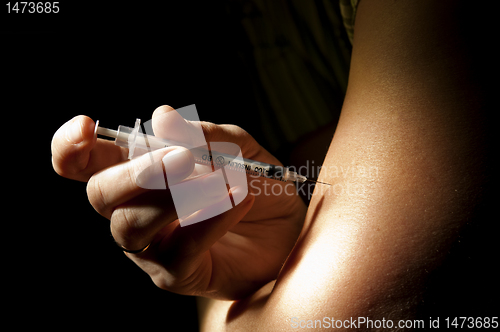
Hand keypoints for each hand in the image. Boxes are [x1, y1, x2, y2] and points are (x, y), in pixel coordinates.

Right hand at [51, 105, 305, 299]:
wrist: (287, 226)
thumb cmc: (254, 183)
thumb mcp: (237, 149)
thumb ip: (203, 135)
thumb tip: (162, 117)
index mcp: (140, 174)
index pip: (86, 164)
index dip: (71, 146)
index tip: (86, 126)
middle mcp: (135, 210)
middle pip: (101, 195)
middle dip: (137, 173)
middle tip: (182, 159)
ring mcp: (152, 247)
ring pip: (130, 226)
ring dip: (173, 197)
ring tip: (221, 181)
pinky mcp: (176, 274)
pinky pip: (179, 250)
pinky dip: (210, 220)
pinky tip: (238, 202)